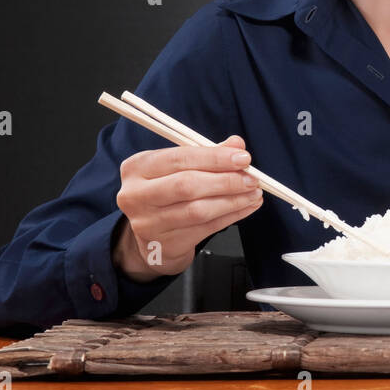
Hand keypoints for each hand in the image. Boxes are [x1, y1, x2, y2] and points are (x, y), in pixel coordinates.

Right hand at [114, 134, 262, 280]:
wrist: (150, 237)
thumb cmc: (166, 193)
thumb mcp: (178, 168)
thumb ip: (206, 154)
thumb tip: (237, 145)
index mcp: (137, 167)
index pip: (179, 158)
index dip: (214, 157)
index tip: (243, 158)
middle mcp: (136, 195)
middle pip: (187, 185)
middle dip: (226, 181)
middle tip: (252, 178)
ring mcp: (148, 223)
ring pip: (198, 210)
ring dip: (233, 200)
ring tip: (253, 193)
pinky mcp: (165, 244)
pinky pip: (206, 228)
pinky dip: (231, 216)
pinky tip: (246, 207)